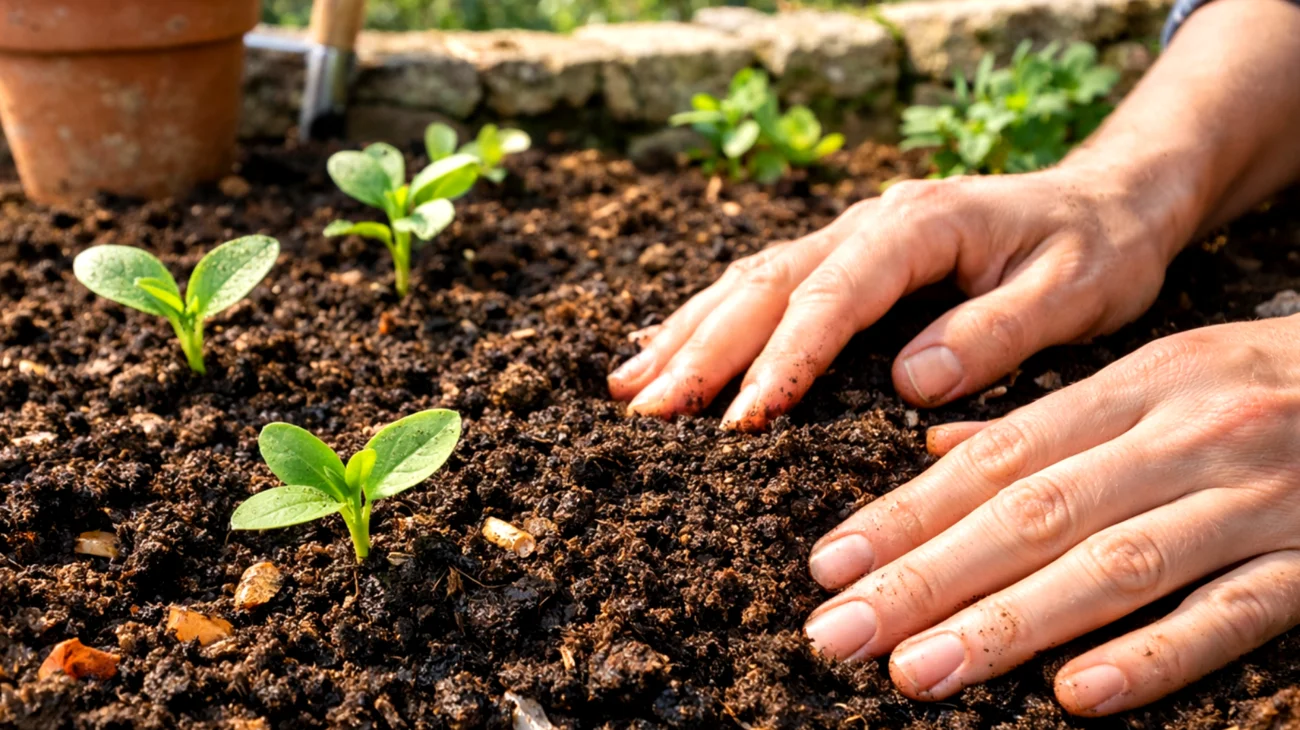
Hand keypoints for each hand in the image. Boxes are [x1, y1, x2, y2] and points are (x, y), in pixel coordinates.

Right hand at [609, 166, 1190, 428]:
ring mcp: (850, 237)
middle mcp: (870, 223)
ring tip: (629, 390)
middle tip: (646, 416)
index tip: (740, 422)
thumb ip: (999, 332)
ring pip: (748, 281)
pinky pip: (761, 284)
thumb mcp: (1077, 290)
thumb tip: (910, 382)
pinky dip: (707, 320)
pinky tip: (664, 351)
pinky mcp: (845, 259)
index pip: (832, 295)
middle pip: (767, 286)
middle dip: (703, 352)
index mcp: (920, 225)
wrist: (1110, 200)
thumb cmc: (1098, 247)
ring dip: (688, 336)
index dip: (781, 359)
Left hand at [804, 318, 1299, 714]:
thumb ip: (1052, 423)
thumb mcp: (1159, 376)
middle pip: (1035, 514)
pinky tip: (1078, 695)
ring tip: (917, 673)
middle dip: (925, 578)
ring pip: (1115, 566)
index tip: (830, 565)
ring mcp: (1255, 501)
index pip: (998, 459)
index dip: (907, 513)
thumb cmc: (1268, 383)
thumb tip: (938, 455)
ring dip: (1009, 624)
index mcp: (1138, 388)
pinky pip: (1235, 614)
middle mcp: (1185, 438)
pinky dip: (1156, 654)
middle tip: (837, 635)